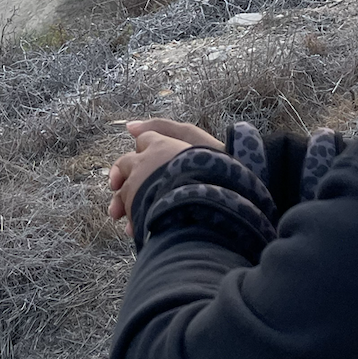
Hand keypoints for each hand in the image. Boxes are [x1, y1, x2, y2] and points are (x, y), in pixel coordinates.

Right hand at [107, 117, 222, 232]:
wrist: (242, 187)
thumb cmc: (214, 159)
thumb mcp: (186, 137)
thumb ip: (159, 128)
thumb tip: (129, 126)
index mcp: (168, 158)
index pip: (136, 165)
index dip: (122, 174)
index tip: (116, 184)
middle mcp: (169, 177)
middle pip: (138, 186)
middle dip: (124, 197)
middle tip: (115, 211)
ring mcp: (175, 196)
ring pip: (144, 205)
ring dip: (133, 212)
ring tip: (128, 226)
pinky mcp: (182, 214)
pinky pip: (156, 219)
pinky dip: (147, 223)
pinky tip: (142, 232)